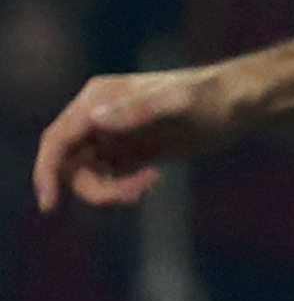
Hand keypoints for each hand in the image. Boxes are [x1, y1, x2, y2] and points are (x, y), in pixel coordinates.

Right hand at [31, 67, 239, 210]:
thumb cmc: (213, 96)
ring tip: (147, 186)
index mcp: (98, 98)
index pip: (57, 139)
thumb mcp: (180, 102)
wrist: (240, 104)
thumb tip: (96, 120)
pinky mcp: (130, 151)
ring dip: (109, 191)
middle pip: (67, 163)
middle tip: (133, 194)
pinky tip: (151, 182)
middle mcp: (98, 115)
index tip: (49, 204)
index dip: (46, 171)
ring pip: (86, 175)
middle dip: (92, 187)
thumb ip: (139, 110)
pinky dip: (121, 189)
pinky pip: (107, 179)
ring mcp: (112, 134)